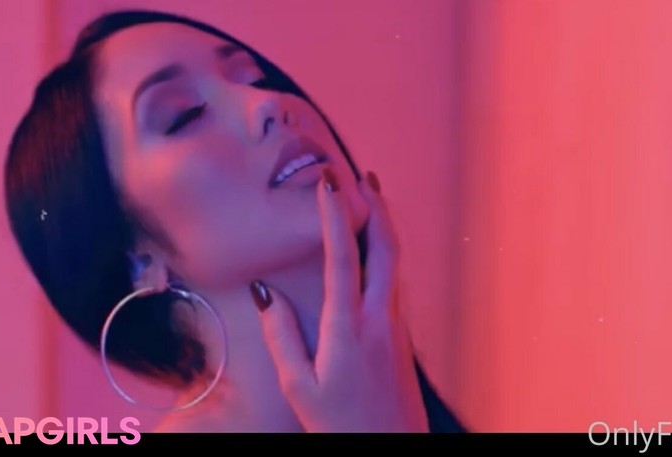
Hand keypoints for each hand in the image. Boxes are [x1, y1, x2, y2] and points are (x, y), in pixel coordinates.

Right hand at [252, 168, 428, 432]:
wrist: (394, 452)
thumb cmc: (342, 427)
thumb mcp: (299, 389)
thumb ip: (283, 339)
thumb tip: (267, 294)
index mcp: (349, 327)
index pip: (343, 256)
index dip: (335, 215)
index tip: (327, 183)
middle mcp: (381, 318)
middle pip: (386, 247)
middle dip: (377, 206)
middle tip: (364, 176)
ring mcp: (398, 326)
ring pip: (396, 262)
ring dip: (385, 226)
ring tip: (373, 200)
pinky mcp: (404, 337)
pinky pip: (397, 281)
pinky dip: (388, 254)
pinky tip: (379, 252)